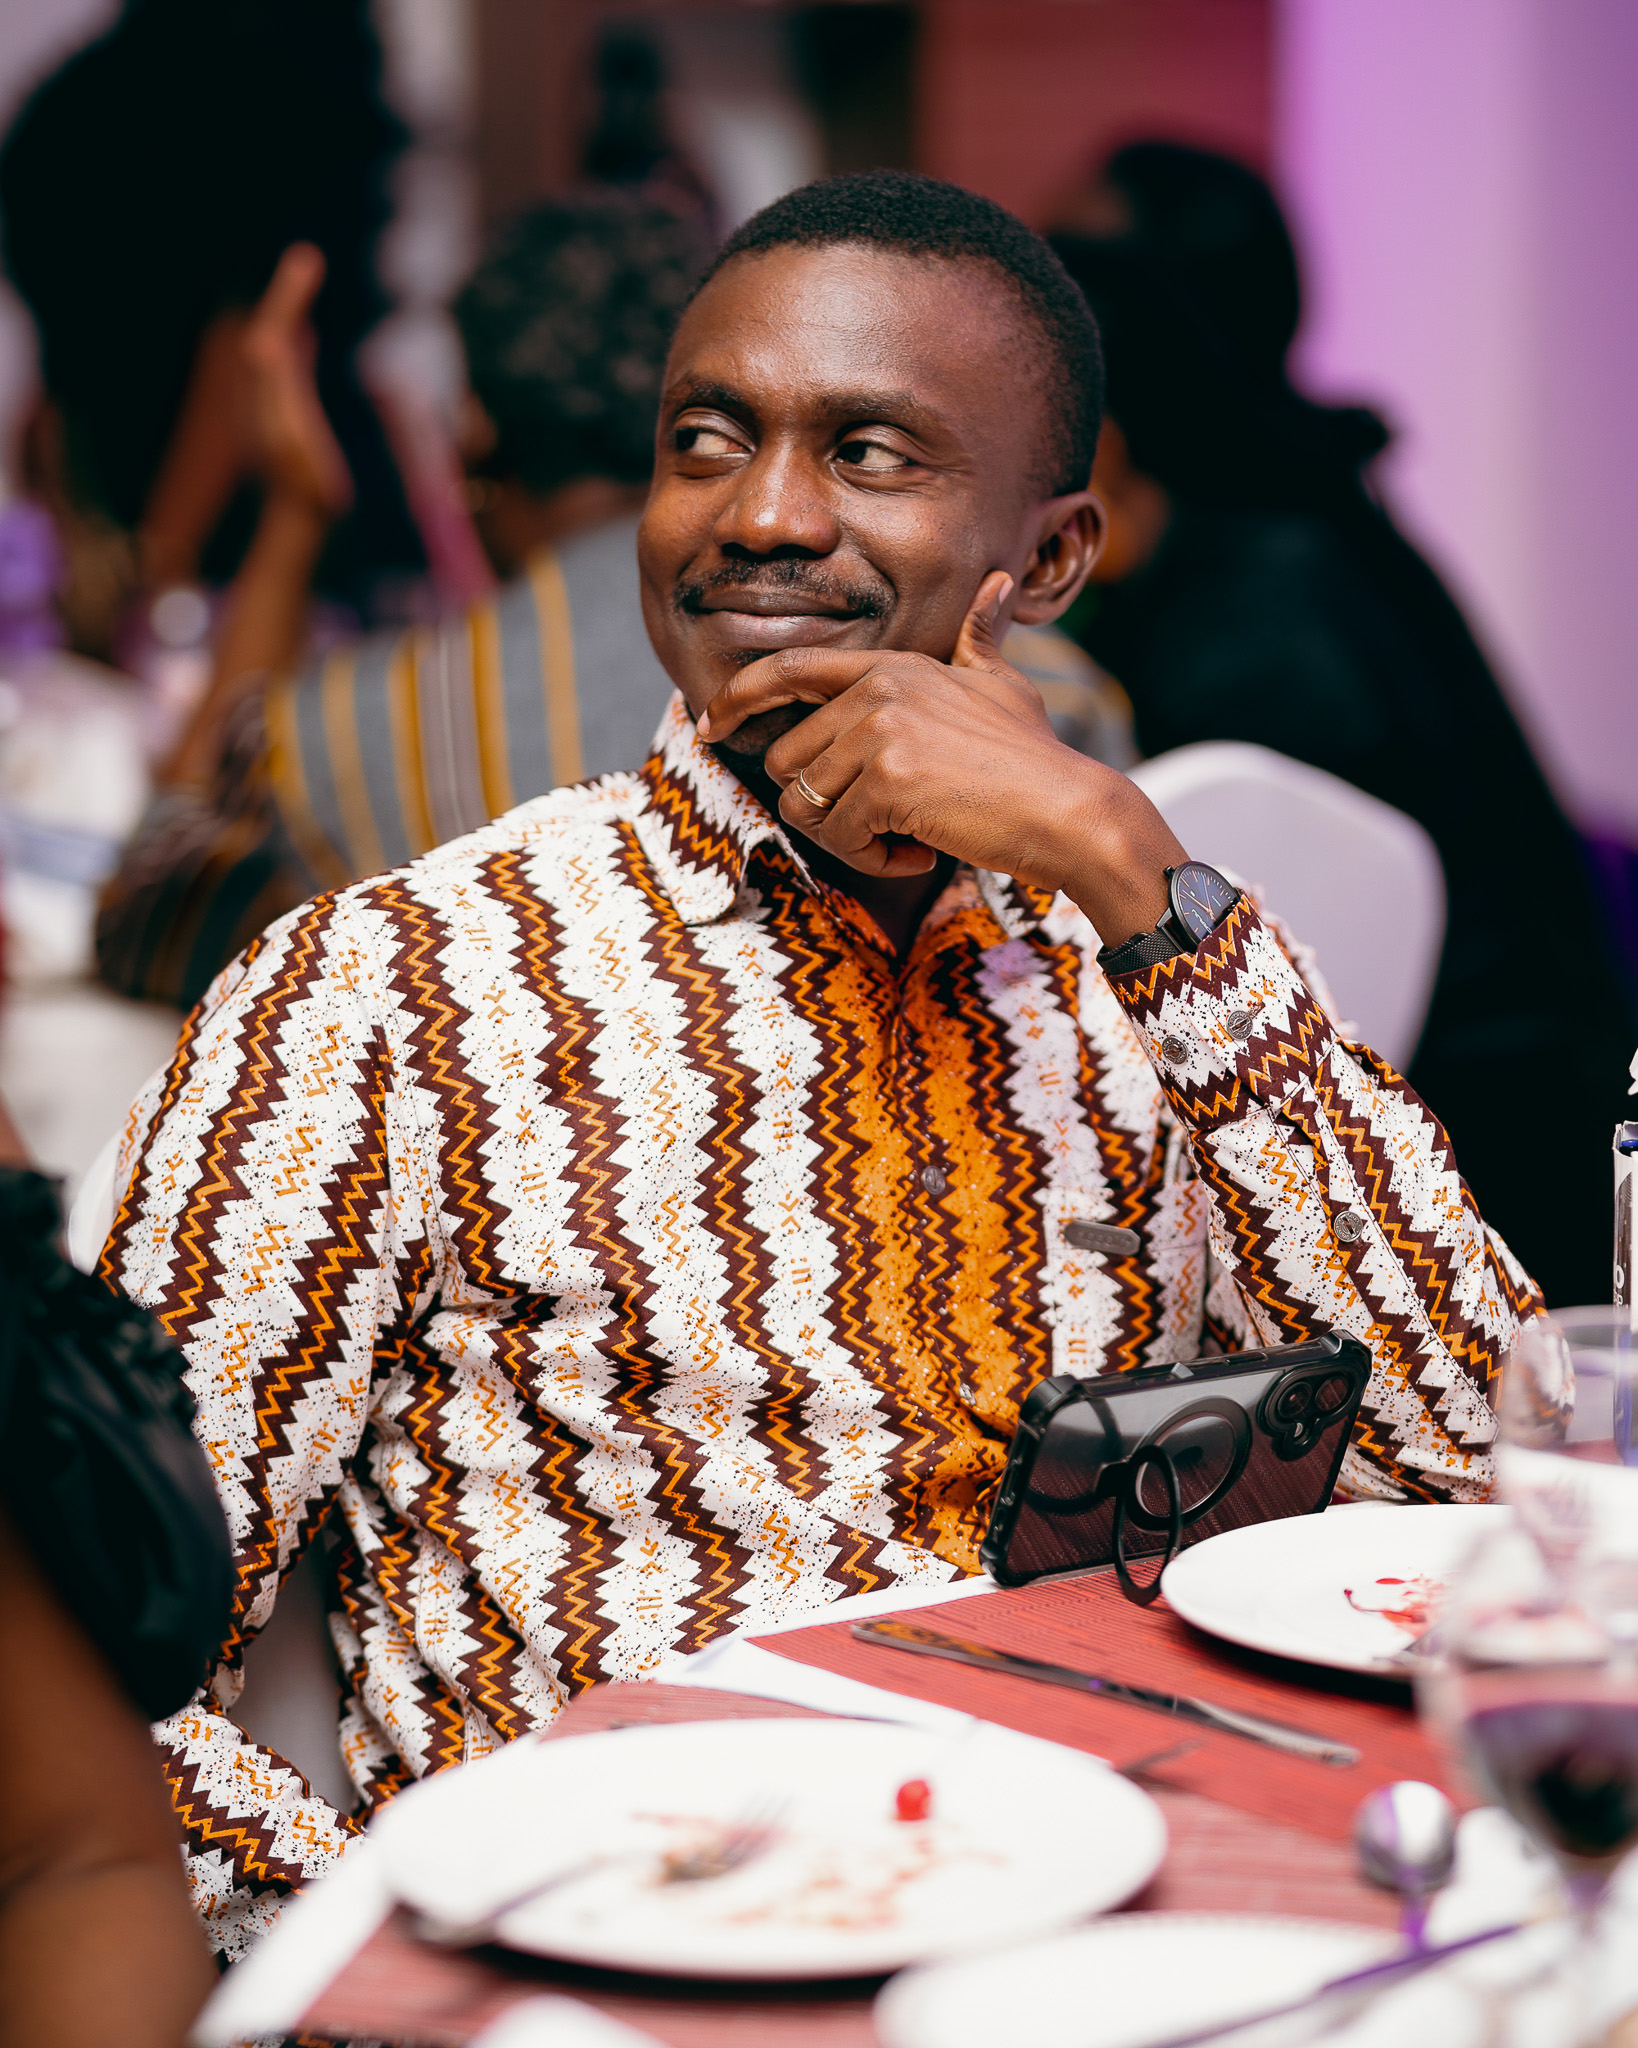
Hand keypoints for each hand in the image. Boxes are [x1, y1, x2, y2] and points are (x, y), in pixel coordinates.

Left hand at [239, 244, 352, 520]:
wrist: (299, 518)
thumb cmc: (302, 483)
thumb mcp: (290, 434)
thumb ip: (278, 388)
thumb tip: (264, 342)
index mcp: (265, 389)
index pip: (271, 328)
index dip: (288, 296)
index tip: (307, 262)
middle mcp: (263, 391)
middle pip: (272, 329)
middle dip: (289, 295)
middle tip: (307, 260)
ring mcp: (273, 404)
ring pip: (278, 345)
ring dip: (291, 314)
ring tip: (304, 284)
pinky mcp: (287, 417)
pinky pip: (289, 368)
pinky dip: (297, 344)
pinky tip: (307, 339)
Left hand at [697, 571, 1186, 944]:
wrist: (1070, 809)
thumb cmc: (1037, 757)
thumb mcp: (1003, 685)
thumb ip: (979, 640)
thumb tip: (998, 584)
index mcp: (892, 667)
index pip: (788, 669)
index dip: (737, 698)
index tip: (707, 725)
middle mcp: (876, 690)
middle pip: (786, 759)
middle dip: (823, 806)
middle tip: (883, 827)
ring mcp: (878, 733)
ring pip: (804, 804)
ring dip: (848, 839)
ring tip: (905, 839)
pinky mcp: (884, 781)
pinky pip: (838, 836)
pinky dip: (874, 859)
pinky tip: (921, 851)